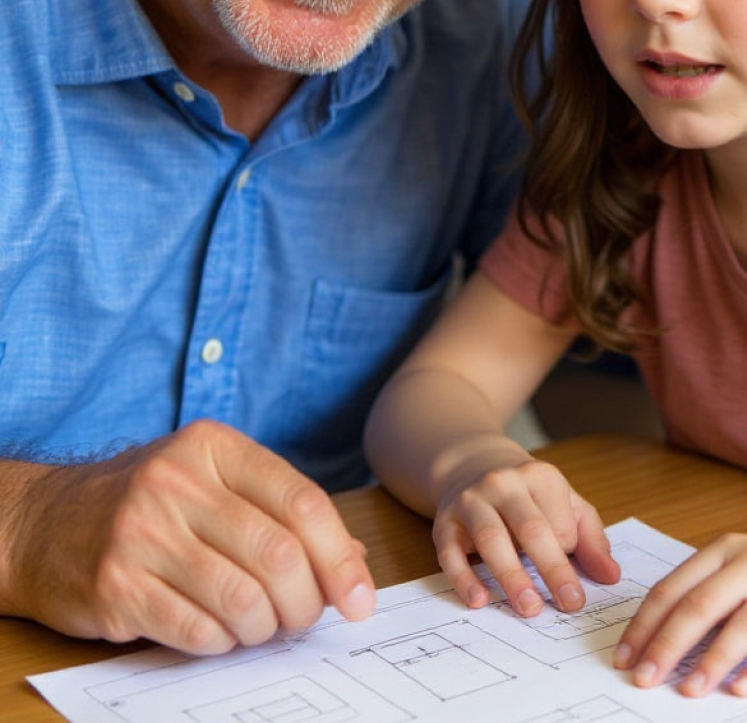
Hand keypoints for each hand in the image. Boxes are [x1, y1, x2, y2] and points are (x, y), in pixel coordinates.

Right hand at [3, 420, 374, 652]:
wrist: (46, 523)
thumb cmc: (153, 503)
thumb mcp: (216, 482)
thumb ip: (283, 512)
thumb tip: (356, 562)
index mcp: (215, 446)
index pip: (302, 501)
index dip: (340, 556)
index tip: (360, 598)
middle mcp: (177, 481)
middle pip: (278, 554)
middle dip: (307, 600)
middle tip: (305, 616)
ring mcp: (141, 532)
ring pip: (242, 598)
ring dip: (265, 626)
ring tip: (260, 624)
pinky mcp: (115, 585)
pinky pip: (197, 630)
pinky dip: (223, 641)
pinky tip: (218, 630)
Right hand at [433, 456, 620, 617]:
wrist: (472, 462)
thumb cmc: (527, 491)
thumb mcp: (564, 502)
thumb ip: (590, 537)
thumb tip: (611, 575)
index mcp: (539, 476)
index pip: (562, 522)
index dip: (569, 552)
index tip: (573, 572)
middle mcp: (503, 484)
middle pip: (531, 529)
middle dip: (552, 568)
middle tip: (569, 604)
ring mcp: (471, 501)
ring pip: (491, 538)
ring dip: (511, 575)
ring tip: (530, 607)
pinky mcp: (444, 522)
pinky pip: (450, 552)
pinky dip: (463, 578)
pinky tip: (479, 600)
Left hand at [615, 527, 746, 696]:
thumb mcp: (744, 567)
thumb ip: (708, 592)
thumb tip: (658, 638)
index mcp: (725, 549)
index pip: (673, 588)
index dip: (645, 624)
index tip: (625, 656)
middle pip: (699, 605)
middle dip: (666, 645)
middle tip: (644, 679)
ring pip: (741, 625)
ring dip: (711, 662)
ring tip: (689, 691)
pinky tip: (741, 689)